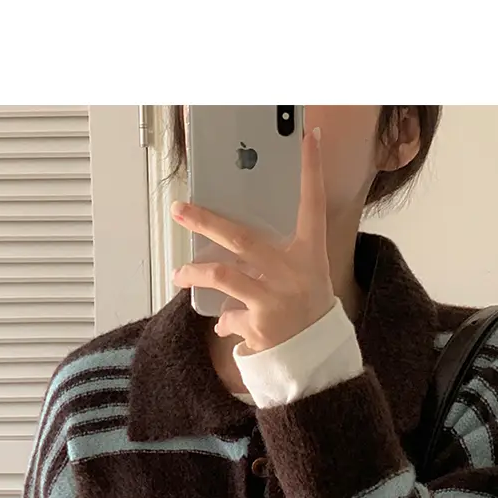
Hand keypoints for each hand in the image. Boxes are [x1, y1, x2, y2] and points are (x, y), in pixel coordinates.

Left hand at [170, 124, 333, 353]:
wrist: (318, 360)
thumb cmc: (309, 313)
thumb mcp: (304, 279)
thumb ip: (273, 262)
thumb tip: (233, 249)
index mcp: (308, 254)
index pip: (312, 204)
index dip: (311, 170)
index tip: (308, 137)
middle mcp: (292, 272)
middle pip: (241, 237)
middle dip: (206, 220)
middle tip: (179, 209)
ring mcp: (275, 299)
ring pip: (222, 276)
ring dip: (194, 274)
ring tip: (179, 275)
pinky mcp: (261, 326)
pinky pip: (230, 316)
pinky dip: (224, 322)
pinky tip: (223, 327)